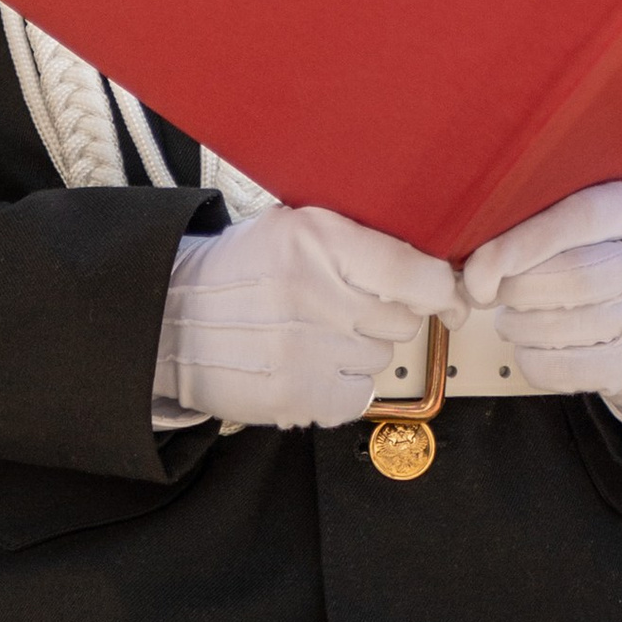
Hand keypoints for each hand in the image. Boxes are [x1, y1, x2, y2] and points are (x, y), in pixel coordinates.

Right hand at [154, 205, 464, 430]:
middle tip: (348, 307)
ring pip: (382, 358)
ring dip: (360, 350)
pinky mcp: (299, 396)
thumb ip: (356, 238)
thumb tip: (433, 262)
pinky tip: (311, 364)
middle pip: (403, 320)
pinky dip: (342, 385)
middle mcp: (318, 294)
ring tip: (316, 333)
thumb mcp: (293, 226)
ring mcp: (308, 351)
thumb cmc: (240, 269)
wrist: (172, 319)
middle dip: (386, 316)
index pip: (418, 275)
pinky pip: (358, 394)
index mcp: (321, 241)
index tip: (448, 297)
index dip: (441, 290)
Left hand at [462, 182, 621, 415]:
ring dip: (517, 326)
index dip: (519, 245)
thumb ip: (542, 219)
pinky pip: (567, 370)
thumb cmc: (606, 258)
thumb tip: (476, 254)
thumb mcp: (591, 220)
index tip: (478, 268)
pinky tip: (529, 346)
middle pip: (572, 277)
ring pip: (563, 326)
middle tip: (493, 291)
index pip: (577, 219)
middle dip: (515, 289)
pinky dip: (532, 360)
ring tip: (511, 318)